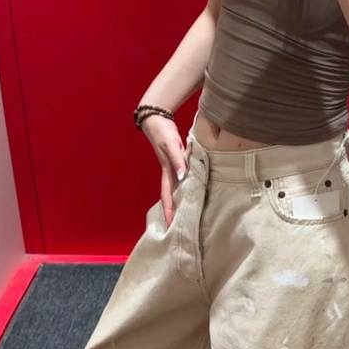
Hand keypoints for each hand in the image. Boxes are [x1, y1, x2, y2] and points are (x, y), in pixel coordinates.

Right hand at [140, 114, 188, 228]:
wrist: (157, 119)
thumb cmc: (163, 132)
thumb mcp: (171, 145)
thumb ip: (178, 160)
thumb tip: (182, 176)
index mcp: (167, 171)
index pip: (168, 195)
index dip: (169, 210)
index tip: (170, 224)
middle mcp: (169, 172)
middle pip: (171, 197)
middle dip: (172, 213)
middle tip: (177, 229)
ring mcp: (172, 168)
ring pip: (176, 190)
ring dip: (179, 203)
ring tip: (184, 217)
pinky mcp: (177, 163)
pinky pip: (181, 181)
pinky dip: (185, 190)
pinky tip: (191, 195)